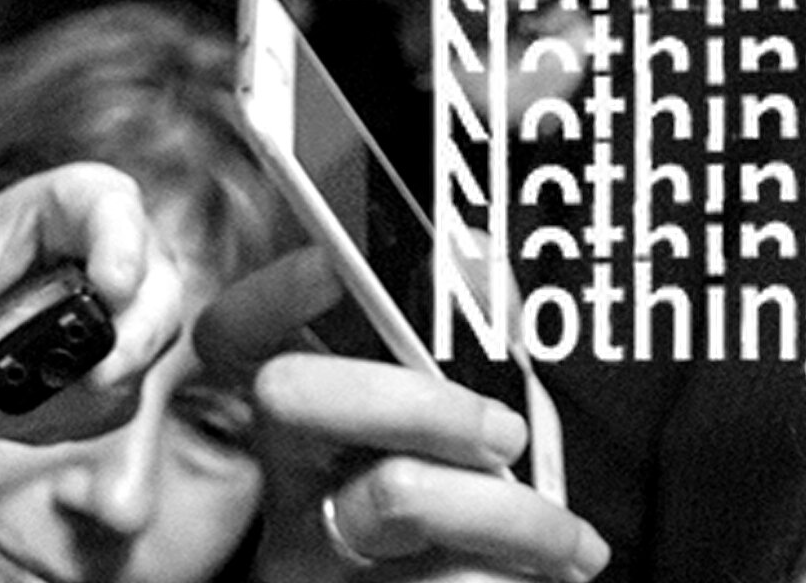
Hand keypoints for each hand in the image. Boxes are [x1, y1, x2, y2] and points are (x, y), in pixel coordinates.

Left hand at [0, 163, 186, 473]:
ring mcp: (142, 316)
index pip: (116, 210)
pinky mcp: (130, 372)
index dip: (123, 249)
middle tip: (98, 379)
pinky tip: (16, 411)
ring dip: (70, 397)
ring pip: (137, 363)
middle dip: (132, 343)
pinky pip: (111, 407)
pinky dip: (59, 420)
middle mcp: (133, 256)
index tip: (113, 287)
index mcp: (84, 201)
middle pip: (158, 297)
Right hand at [195, 249, 610, 582]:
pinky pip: (447, 582)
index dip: (270, 292)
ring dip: (511, 513)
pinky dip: (516, 579)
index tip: (333, 264)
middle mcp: (289, 488)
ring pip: (393, 495)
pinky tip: (539, 581)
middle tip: (505, 431)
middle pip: (295, 395)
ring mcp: (316, 557)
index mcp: (306, 432)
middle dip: (415, 397)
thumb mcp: (452, 439)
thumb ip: (459, 351)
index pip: (239, 338)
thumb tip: (477, 255)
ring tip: (567, 540)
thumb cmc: (464, 529)